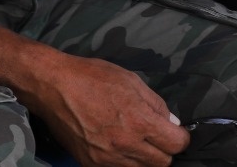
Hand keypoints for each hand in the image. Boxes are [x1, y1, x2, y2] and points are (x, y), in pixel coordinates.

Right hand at [31, 54, 188, 166]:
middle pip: (162, 163)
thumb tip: (172, 123)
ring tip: (136, 140)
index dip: (181, 137)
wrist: (55, 87)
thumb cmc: (94, 78)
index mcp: (139, 121)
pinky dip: (124, 162)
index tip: (177, 132)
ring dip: (145, 158)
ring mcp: (106, 158)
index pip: (175, 144)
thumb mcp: (132, 81)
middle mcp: (125, 145)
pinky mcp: (91, 164)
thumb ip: (156, 105)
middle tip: (157, 136)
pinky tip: (119, 145)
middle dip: (165, 150)